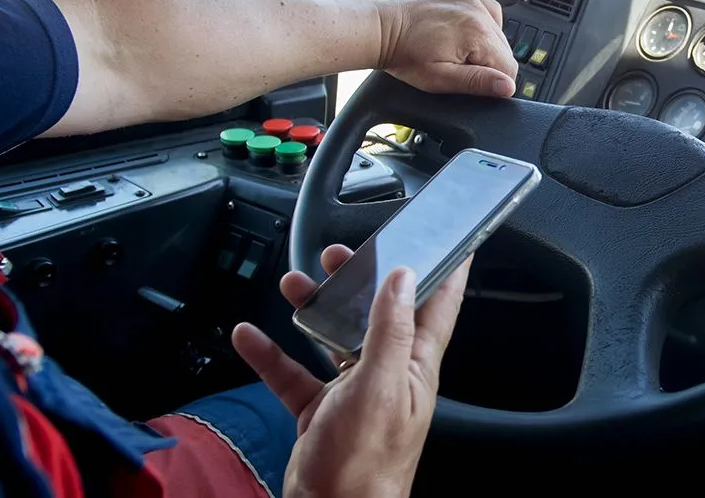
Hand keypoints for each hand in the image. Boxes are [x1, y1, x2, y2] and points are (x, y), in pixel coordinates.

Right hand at [231, 245, 470, 497]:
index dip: (448, 270)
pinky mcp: (321, 413)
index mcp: (415, 365)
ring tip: (294, 283)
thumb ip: (390, 330)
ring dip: (315, 310)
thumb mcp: (381, 387)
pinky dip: (272, 354)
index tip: (453, 239)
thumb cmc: (366, 465)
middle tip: (341, 254)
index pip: (439, 306)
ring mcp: (354, 393)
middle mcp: (389, 375)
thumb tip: (403, 278)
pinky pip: (295, 374)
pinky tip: (252, 336)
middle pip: (378, 314)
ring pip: (334, 338)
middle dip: (361, 280)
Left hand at [378, 0, 517, 97]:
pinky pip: (488, 12)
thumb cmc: (405, 54)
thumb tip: (507, 86)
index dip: (493, 82)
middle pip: (504, 50)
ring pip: (498, 32)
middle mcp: (478, 10)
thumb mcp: (440, 79)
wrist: (381, 28)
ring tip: (455, 49)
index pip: (509, 68)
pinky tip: (463, 34)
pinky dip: (481, 25)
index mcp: (478, 33)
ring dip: (484, 45)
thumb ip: (477, 82)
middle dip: (486, 62)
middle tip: (455, 64)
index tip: (470, 80)